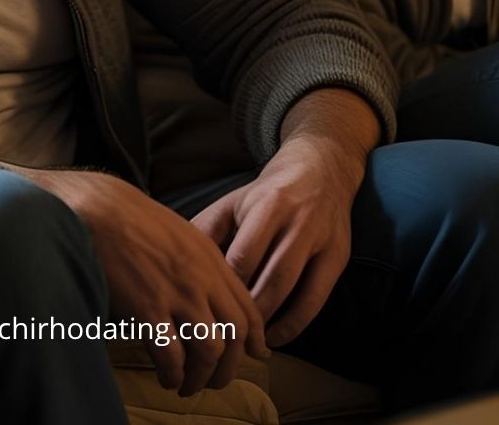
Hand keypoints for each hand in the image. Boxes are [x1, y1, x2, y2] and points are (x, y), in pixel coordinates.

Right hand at [30, 168, 268, 396]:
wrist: (98, 209)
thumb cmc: (132, 219)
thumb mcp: (180, 233)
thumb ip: (200, 263)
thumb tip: (210, 297)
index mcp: (210, 257)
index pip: (247, 307)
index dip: (254, 338)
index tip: (254, 355)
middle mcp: (201, 277)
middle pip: (235, 335)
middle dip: (229, 367)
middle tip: (214, 381)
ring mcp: (176, 294)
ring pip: (210, 350)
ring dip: (201, 377)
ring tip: (186, 385)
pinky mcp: (148, 309)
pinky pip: (172, 355)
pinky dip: (173, 374)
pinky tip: (166, 376)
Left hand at [192, 89, 377, 347]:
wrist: (321, 169)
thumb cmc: (267, 194)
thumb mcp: (234, 202)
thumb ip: (206, 229)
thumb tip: (172, 260)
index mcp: (268, 205)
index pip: (243, 256)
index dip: (224, 287)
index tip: (203, 308)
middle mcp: (298, 222)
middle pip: (270, 278)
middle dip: (245, 311)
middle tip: (221, 334)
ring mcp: (321, 241)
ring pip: (293, 291)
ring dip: (266, 321)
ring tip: (242, 342)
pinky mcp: (338, 258)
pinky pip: (316, 301)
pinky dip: (294, 325)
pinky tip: (273, 337)